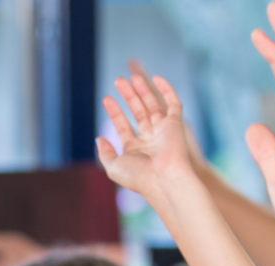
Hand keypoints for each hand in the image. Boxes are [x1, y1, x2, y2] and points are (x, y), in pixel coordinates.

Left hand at [97, 74, 194, 205]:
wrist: (164, 179)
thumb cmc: (139, 177)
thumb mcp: (113, 166)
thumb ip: (105, 153)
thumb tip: (99, 139)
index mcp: (136, 150)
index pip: (124, 127)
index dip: (115, 113)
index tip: (106, 99)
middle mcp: (150, 140)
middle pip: (138, 112)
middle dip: (129, 96)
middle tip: (118, 81)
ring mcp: (163, 131)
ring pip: (153, 105)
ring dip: (143, 90)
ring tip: (132, 76)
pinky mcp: (175, 124)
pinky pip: (173, 103)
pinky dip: (167, 90)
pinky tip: (157, 77)